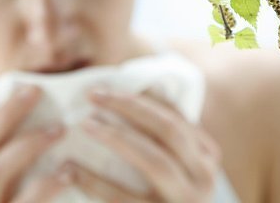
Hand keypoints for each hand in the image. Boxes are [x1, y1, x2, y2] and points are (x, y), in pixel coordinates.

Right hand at [0, 84, 74, 202]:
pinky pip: (25, 201)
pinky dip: (47, 184)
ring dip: (29, 145)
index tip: (30, 89)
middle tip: (39, 94)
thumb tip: (43, 123)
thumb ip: (14, 169)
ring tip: (60, 130)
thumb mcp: (7, 194)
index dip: (1, 113)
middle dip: (8, 115)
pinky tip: (69, 173)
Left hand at [67, 87, 221, 202]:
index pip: (175, 116)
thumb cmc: (167, 197)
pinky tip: (72, 170)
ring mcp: (186, 201)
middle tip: (93, 95)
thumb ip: (163, 139)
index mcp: (206, 157)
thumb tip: (130, 96)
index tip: (109, 88)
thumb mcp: (178, 167)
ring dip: (116, 137)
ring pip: (153, 161)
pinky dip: (95, 182)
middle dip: (129, 107)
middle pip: (168, 130)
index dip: (141, 99)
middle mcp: (203, 177)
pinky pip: (123, 198)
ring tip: (86, 124)